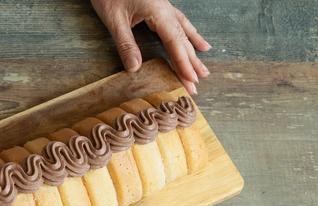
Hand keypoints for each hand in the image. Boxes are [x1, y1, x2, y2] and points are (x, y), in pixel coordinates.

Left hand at [91, 0, 211, 93]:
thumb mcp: (114, 20)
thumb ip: (126, 44)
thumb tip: (135, 69)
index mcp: (158, 12)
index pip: (174, 43)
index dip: (183, 64)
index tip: (190, 81)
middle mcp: (166, 10)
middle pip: (182, 40)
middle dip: (190, 64)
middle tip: (197, 86)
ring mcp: (165, 7)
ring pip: (184, 32)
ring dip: (193, 52)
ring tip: (203, 69)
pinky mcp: (160, 6)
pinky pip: (180, 23)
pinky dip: (190, 35)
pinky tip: (197, 42)